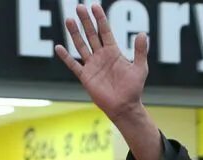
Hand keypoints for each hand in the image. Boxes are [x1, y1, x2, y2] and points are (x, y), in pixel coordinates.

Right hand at [56, 5, 149, 124]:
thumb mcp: (139, 68)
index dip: (100, 19)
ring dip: (75, 33)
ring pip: (81, 45)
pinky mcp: (86, 76)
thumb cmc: (133, 89)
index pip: (105, 32)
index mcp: (113, 52)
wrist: (125, 107)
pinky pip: (74, 65)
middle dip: (85, 21)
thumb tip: (143, 34)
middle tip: (79, 6)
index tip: (94, 6)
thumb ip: (140, 51)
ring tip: (69, 20)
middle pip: (91, 35)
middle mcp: (101, 56)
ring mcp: (92, 65)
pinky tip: (59, 47)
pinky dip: (66, 57)